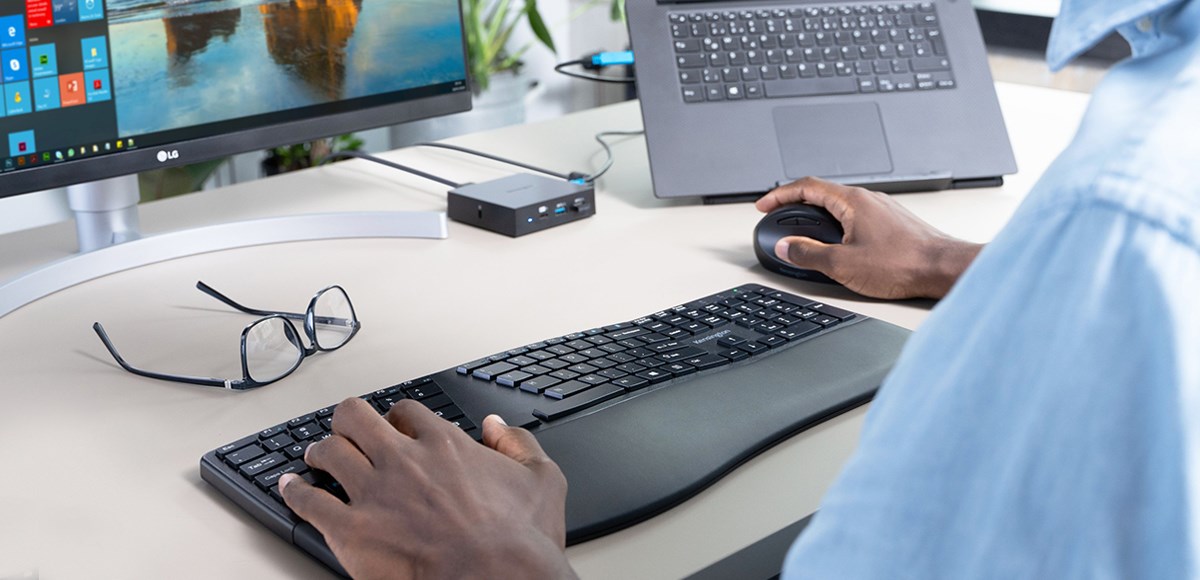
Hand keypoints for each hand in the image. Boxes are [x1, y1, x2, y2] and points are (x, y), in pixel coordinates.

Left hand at [280, 398, 575, 578]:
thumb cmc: (519, 543)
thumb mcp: (543, 481)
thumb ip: (519, 444)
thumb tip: (496, 426)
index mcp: (445, 445)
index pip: (407, 412)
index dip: (398, 417)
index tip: (396, 426)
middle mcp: (404, 460)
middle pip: (356, 417)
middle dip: (347, 420)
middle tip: (345, 429)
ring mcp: (374, 494)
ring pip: (328, 452)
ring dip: (320, 451)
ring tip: (315, 455)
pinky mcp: (352, 531)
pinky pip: (309, 502)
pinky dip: (295, 492)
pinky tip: (292, 489)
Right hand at [756, 177, 981, 298]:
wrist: (944, 268)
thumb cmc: (902, 264)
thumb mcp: (842, 264)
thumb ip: (808, 253)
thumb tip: (786, 246)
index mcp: (852, 201)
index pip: (806, 187)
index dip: (780, 195)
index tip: (764, 204)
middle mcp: (868, 199)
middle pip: (822, 193)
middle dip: (795, 205)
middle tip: (779, 218)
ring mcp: (881, 209)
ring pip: (839, 205)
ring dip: (817, 216)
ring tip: (804, 233)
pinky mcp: (892, 223)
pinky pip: (855, 216)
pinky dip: (837, 224)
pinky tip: (837, 243)